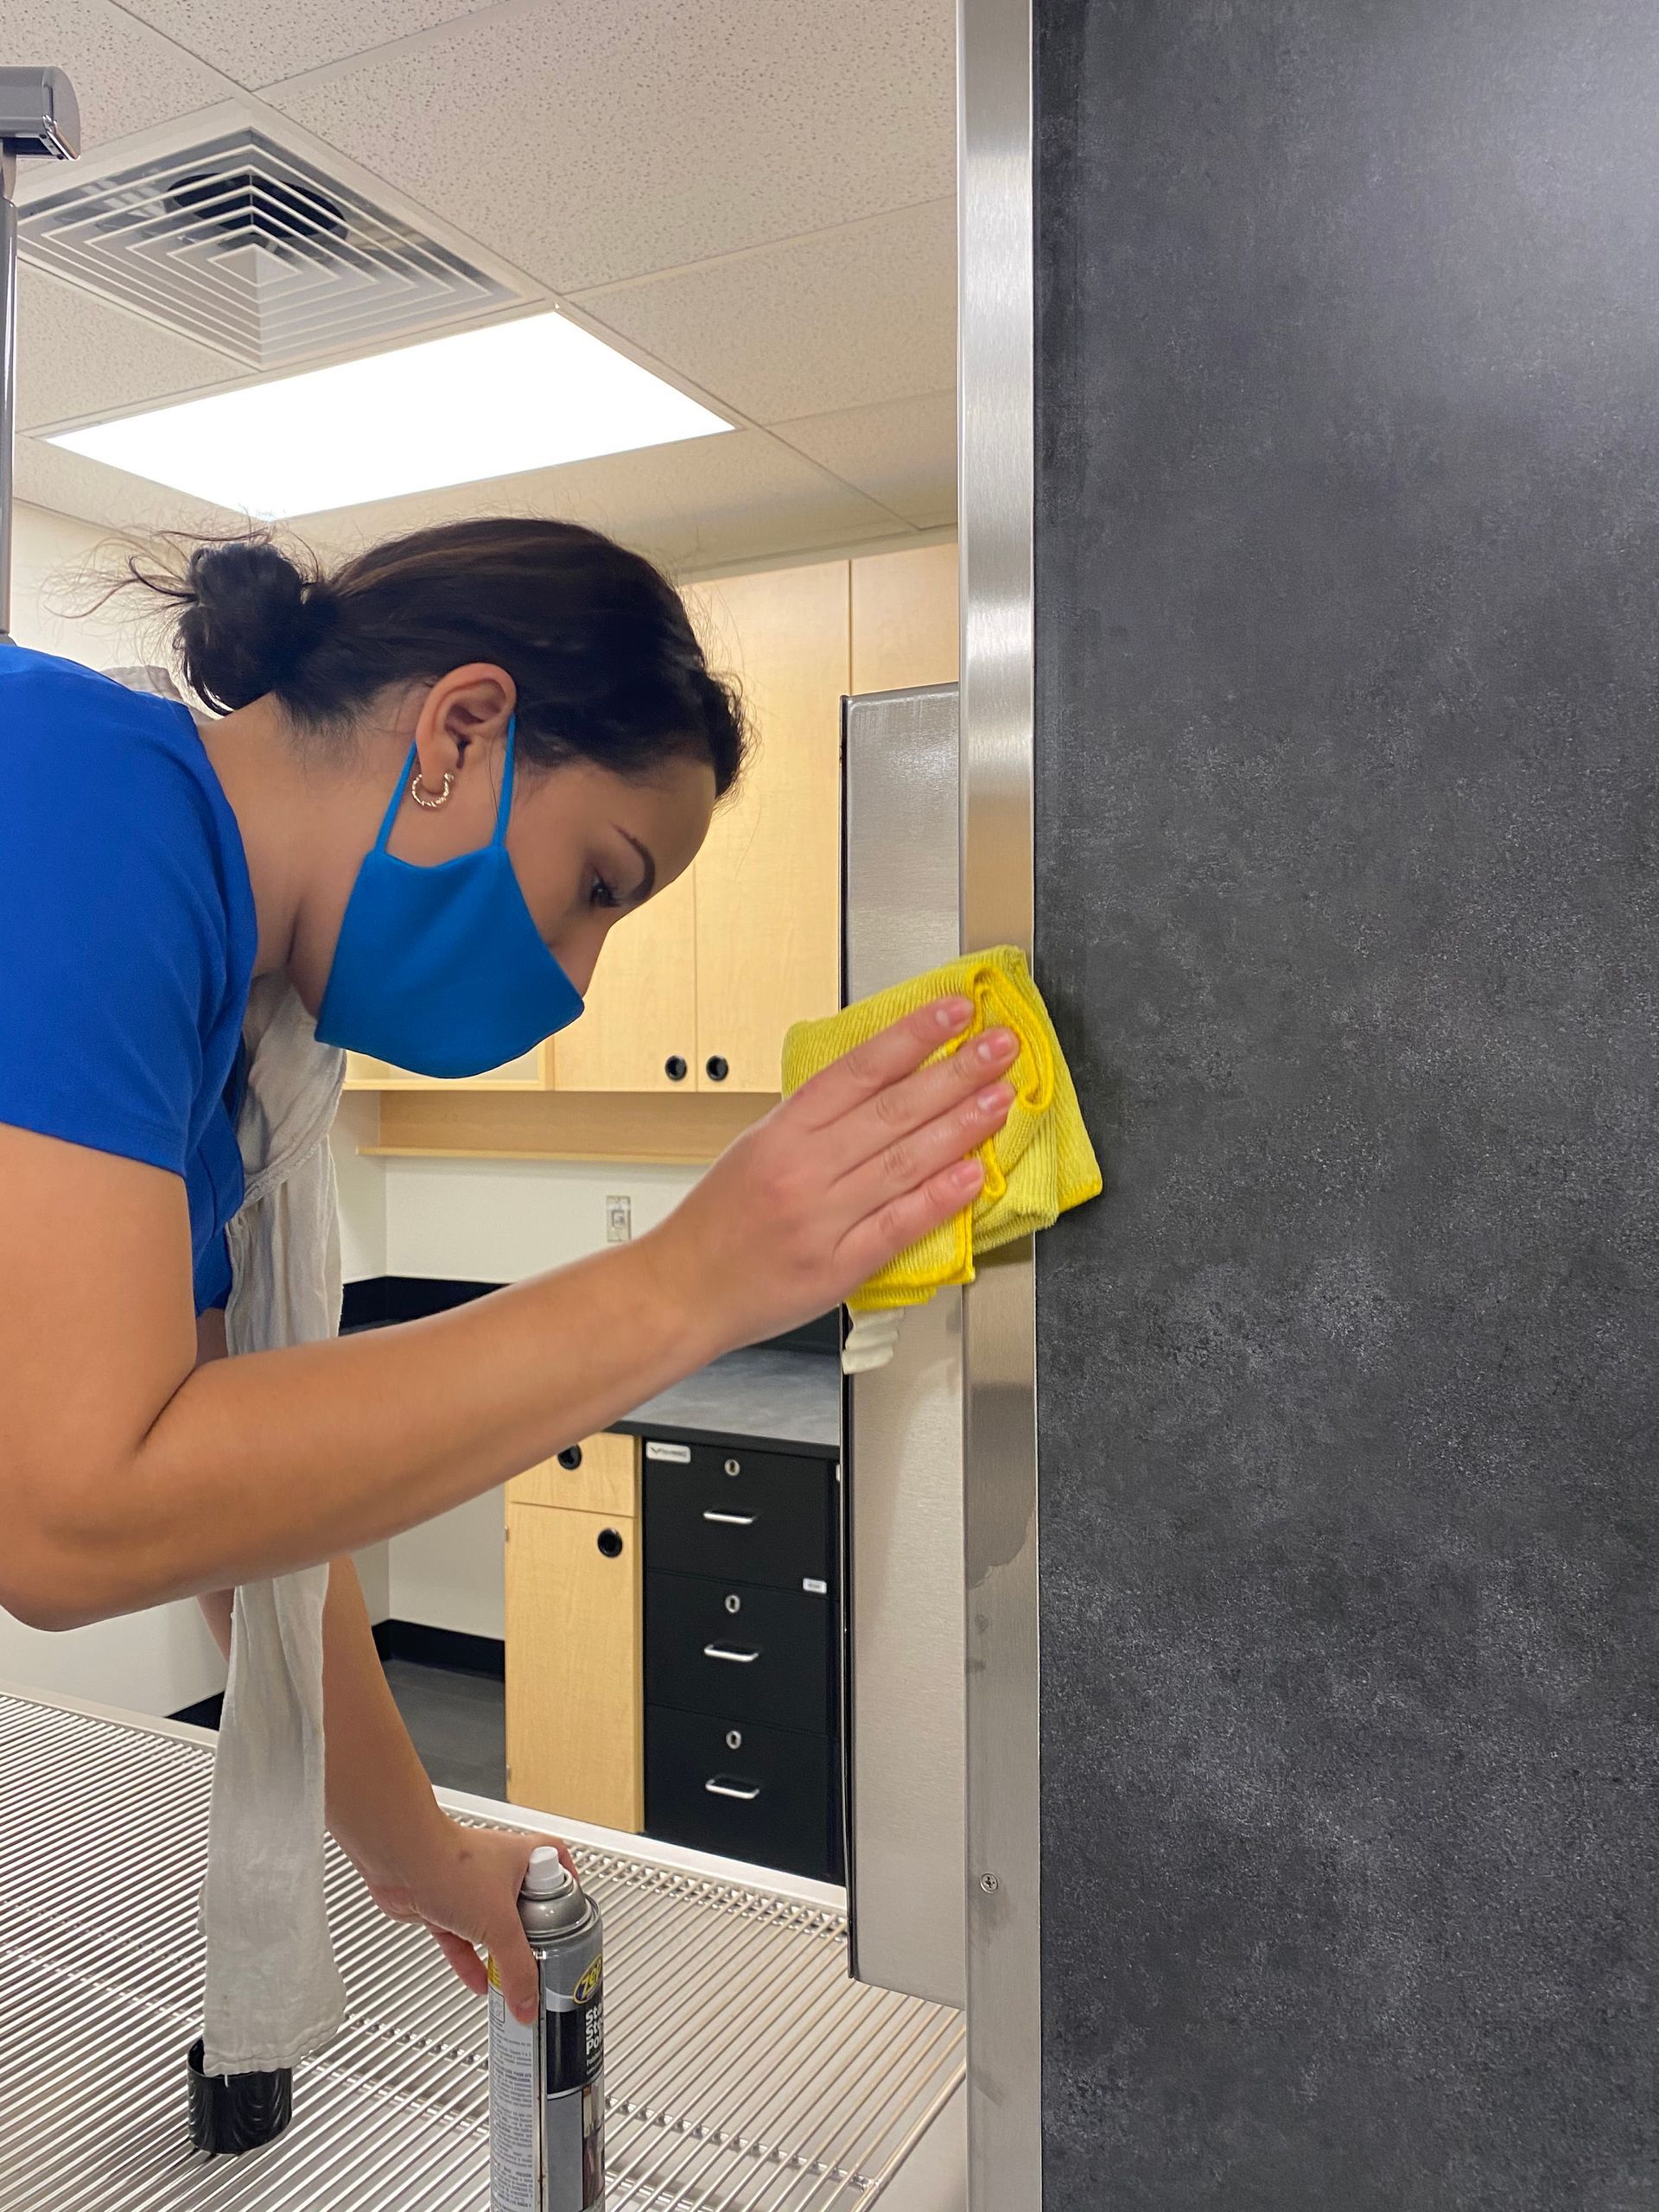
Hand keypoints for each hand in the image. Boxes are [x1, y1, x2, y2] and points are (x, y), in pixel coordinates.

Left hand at [356, 1814, 575, 2022]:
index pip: (556, 1863)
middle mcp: (496, 1869)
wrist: (401, 1862)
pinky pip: (462, 1941)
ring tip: (511, 1980)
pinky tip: (479, 1983)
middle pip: (524, 1902)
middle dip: (531, 1932)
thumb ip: (518, 1968)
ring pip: (491, 1926)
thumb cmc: (451, 1865)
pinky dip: (470, 1963)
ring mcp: (468, 1888)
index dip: (566, 1884)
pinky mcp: (442, 1907)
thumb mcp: (499, 1924)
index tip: (571, 1913)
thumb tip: (529, 2002)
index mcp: (521, 1858)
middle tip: (542, 1958)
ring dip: (499, 1952)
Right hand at [645, 997, 1018, 1355]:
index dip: (912, 1036)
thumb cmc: (717, 1222)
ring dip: (961, 1127)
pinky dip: (939, 1199)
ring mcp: (821, 1219)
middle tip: (999, 1046)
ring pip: (904, 1162)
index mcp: (781, 1132)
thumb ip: (815, 1120)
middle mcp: (802, 1169)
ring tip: (1001, 1099)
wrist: (679, 1291)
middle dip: (956, 1072)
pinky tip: (973, 1175)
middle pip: (892, 1110)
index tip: (954, 1012)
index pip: (859, 1070)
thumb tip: (882, 1084)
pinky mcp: (836, 1266)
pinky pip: (898, 1225)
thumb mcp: (754, 1148)